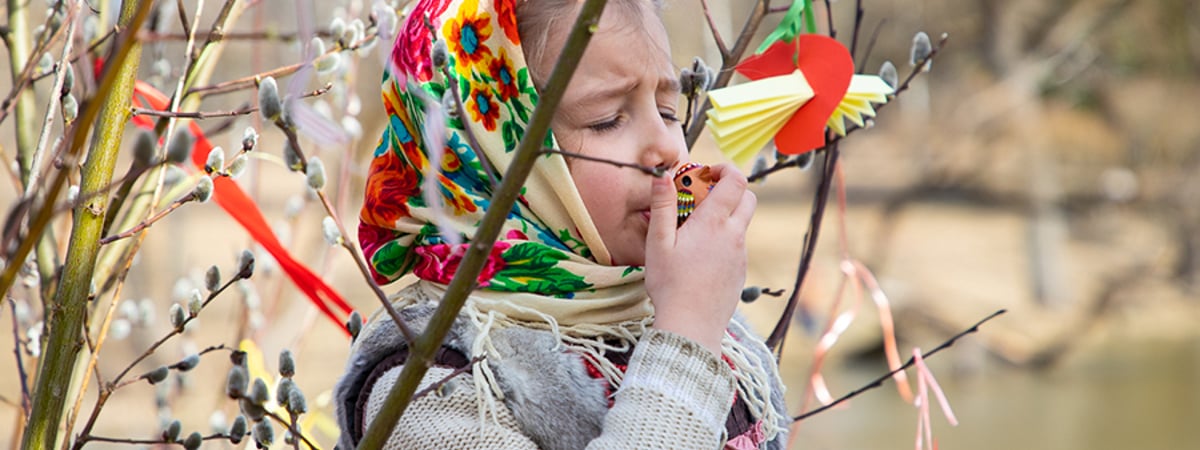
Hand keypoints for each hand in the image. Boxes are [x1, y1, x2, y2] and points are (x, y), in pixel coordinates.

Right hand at [645, 164, 755, 353]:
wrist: (691, 327)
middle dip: (730, 189)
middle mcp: (734, 235)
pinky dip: (726, 238)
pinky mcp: (740, 271)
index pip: (736, 181)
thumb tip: (662, 175)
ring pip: (743, 222)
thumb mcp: (658, 243)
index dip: (725, 169)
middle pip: (748, 197)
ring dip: (727, 214)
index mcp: (714, 223)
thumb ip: (662, 206)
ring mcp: (740, 254)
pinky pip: (739, 245)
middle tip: (703, 196)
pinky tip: (701, 255)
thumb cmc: (670, 285)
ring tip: (697, 228)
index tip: (706, 173)